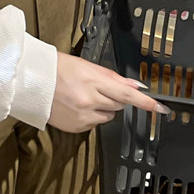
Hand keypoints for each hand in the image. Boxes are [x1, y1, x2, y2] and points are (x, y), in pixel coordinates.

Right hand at [48, 52, 167, 133]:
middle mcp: (89, 101)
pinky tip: (77, 105)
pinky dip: (90, 116)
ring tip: (84, 96)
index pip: (127, 93)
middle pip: (119, 104)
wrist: (32, 81)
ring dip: (103, 107)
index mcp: (93, 81)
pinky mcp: (76, 128)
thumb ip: (112, 77)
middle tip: (98, 87)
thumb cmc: (57, 68)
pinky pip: (94, 124)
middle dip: (114, 97)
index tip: (160, 109)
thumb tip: (134, 85)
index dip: (145, 102)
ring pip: (108, 116)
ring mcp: (83, 116)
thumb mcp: (86, 66)